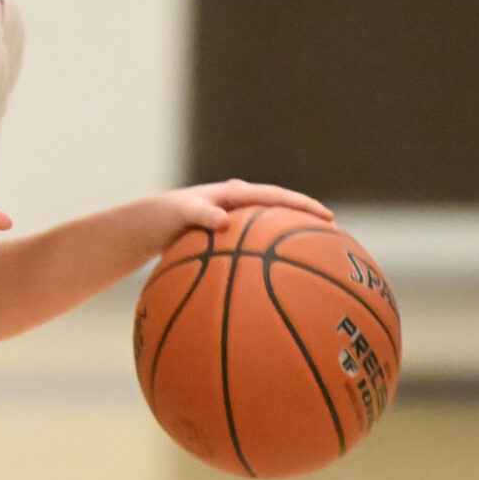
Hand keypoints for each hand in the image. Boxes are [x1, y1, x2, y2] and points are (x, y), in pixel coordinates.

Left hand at [135, 178, 333, 252]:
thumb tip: (222, 220)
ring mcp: (235, 223)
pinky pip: (254, 251)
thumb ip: (200, 213)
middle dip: (307, 222)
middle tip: (335, 238)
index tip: (327, 218)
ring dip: (292, 242)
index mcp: (232, 194)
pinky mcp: (227, 241)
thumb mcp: (178, 213)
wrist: (143, 227)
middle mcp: (239, 206)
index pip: (276, 196)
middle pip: (281, 212)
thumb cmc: (160, 217)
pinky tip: (279, 285)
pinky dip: (268, 262)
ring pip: (271, 232)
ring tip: (318, 261)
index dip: (303, 206)